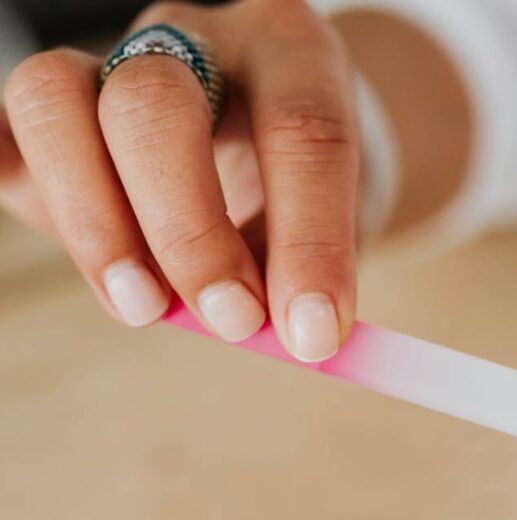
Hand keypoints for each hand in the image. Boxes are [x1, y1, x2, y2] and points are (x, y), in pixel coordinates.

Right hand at [1, 0, 355, 360]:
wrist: (269, 143)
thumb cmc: (305, 188)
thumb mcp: (338, 224)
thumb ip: (307, 273)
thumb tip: (289, 337)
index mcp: (289, 53)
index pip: (302, 127)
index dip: (310, 239)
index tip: (313, 334)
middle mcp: (192, 40)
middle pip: (155, 104)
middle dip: (191, 233)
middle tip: (234, 322)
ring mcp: (108, 61)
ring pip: (55, 101)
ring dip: (96, 225)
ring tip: (148, 308)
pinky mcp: (53, 111)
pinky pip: (8, 136)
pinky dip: (32, 195)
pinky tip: (97, 270)